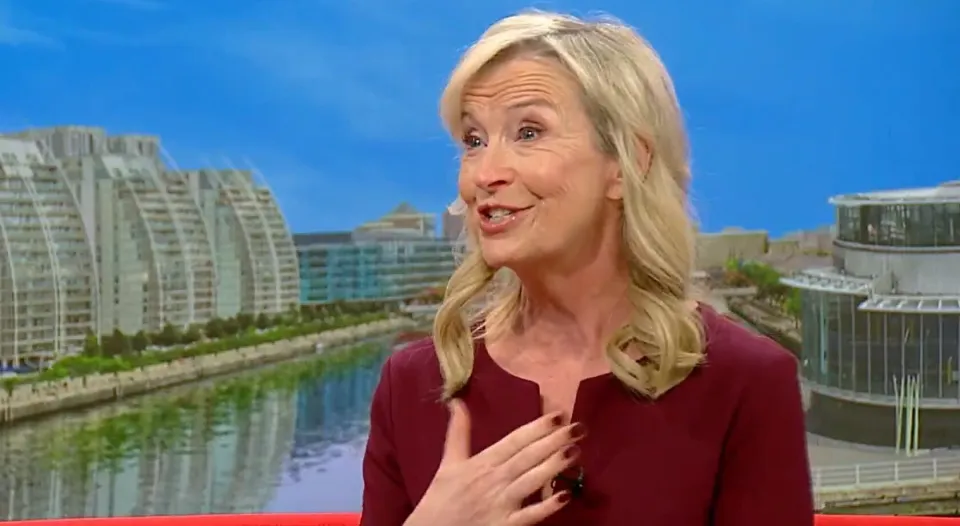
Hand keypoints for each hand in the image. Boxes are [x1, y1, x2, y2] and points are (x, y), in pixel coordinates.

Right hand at [404, 399, 584, 525]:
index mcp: (482, 462)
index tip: (558, 415)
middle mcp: (493, 480)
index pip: (514, 440)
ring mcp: (500, 504)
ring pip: (531, 481)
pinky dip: (547, 507)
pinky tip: (566, 496)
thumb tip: (457, 401)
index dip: (537, 428)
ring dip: (553, 466)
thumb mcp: (449, 461)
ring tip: (575, 451)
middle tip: (578, 427)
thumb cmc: (441, 497)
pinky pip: (529, 516)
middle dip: (554, 441)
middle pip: (528, 457)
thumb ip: (458, 432)